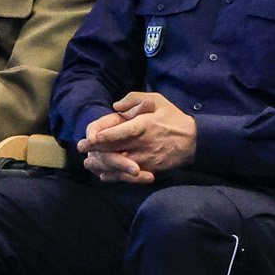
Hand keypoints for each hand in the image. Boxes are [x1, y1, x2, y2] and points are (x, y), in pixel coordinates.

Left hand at [75, 92, 197, 182]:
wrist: (193, 141)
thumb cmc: (172, 118)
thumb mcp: (156, 100)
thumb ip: (134, 99)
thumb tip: (116, 105)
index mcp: (143, 126)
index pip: (119, 133)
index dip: (102, 138)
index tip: (88, 139)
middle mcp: (143, 144)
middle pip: (115, 150)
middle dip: (96, 150)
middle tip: (80, 148)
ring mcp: (146, 159)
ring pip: (119, 165)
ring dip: (102, 165)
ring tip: (88, 162)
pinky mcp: (149, 169)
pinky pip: (128, 175)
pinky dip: (114, 175)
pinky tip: (103, 174)